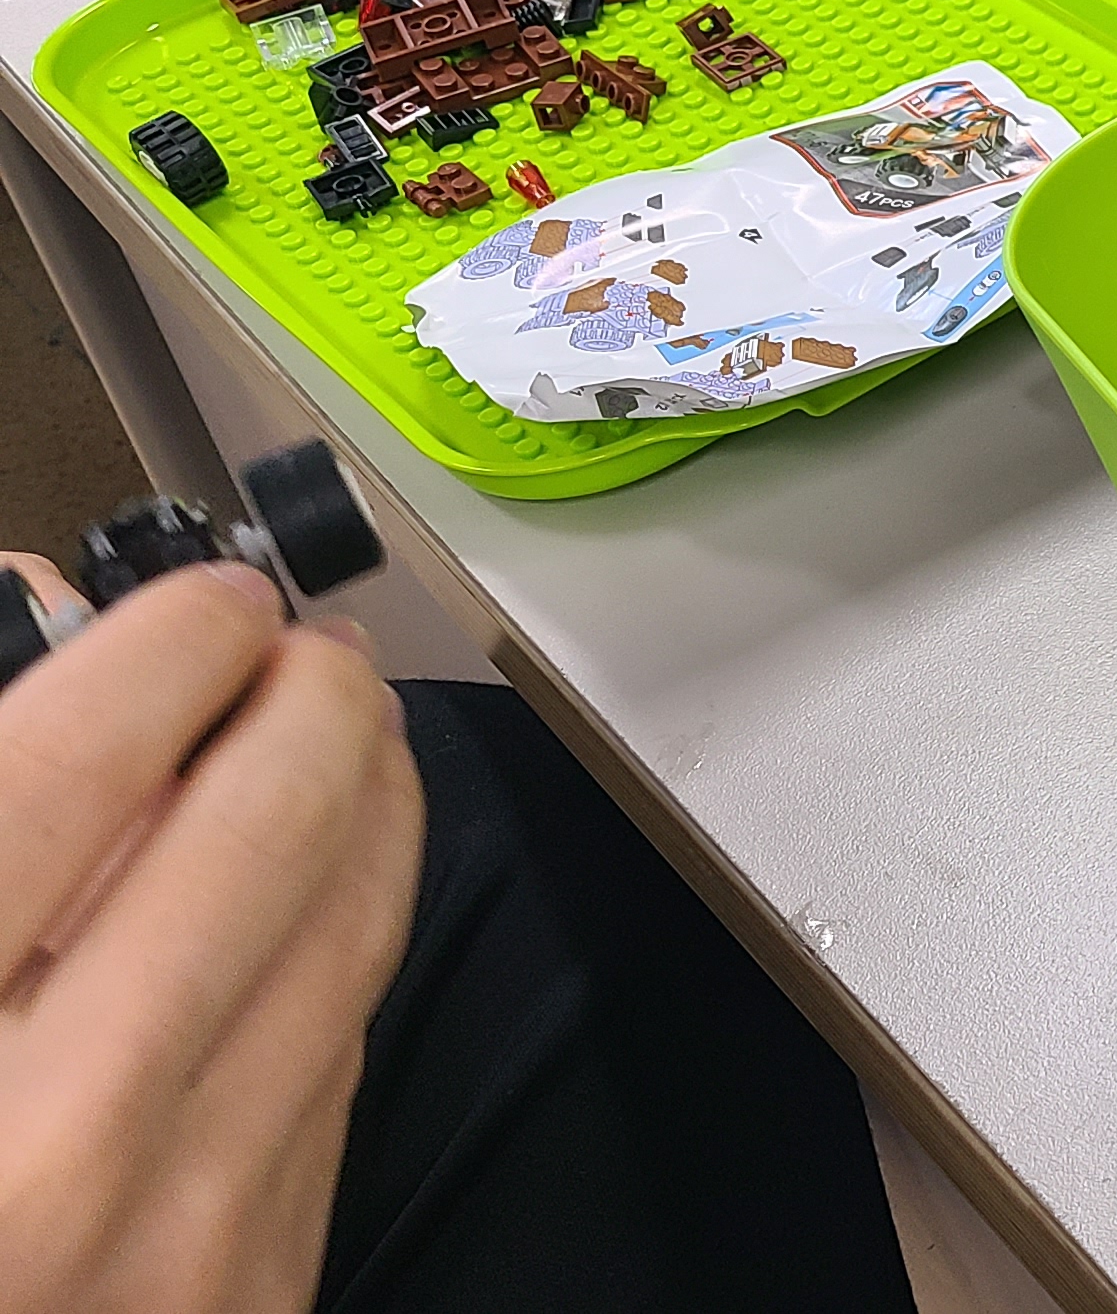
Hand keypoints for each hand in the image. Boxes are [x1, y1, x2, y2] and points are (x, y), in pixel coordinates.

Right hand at [0, 557, 422, 1313]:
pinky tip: (318, 887)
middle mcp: (57, 1160)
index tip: (181, 597)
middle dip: (298, 700)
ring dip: (359, 802)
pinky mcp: (253, 1297)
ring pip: (341, 938)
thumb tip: (26, 646)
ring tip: (330, 723)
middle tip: (290, 636)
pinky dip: (337, 946)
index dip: (148, 649)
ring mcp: (183, 1242)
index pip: (66, 773)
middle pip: (254, 837)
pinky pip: (328, 1067)